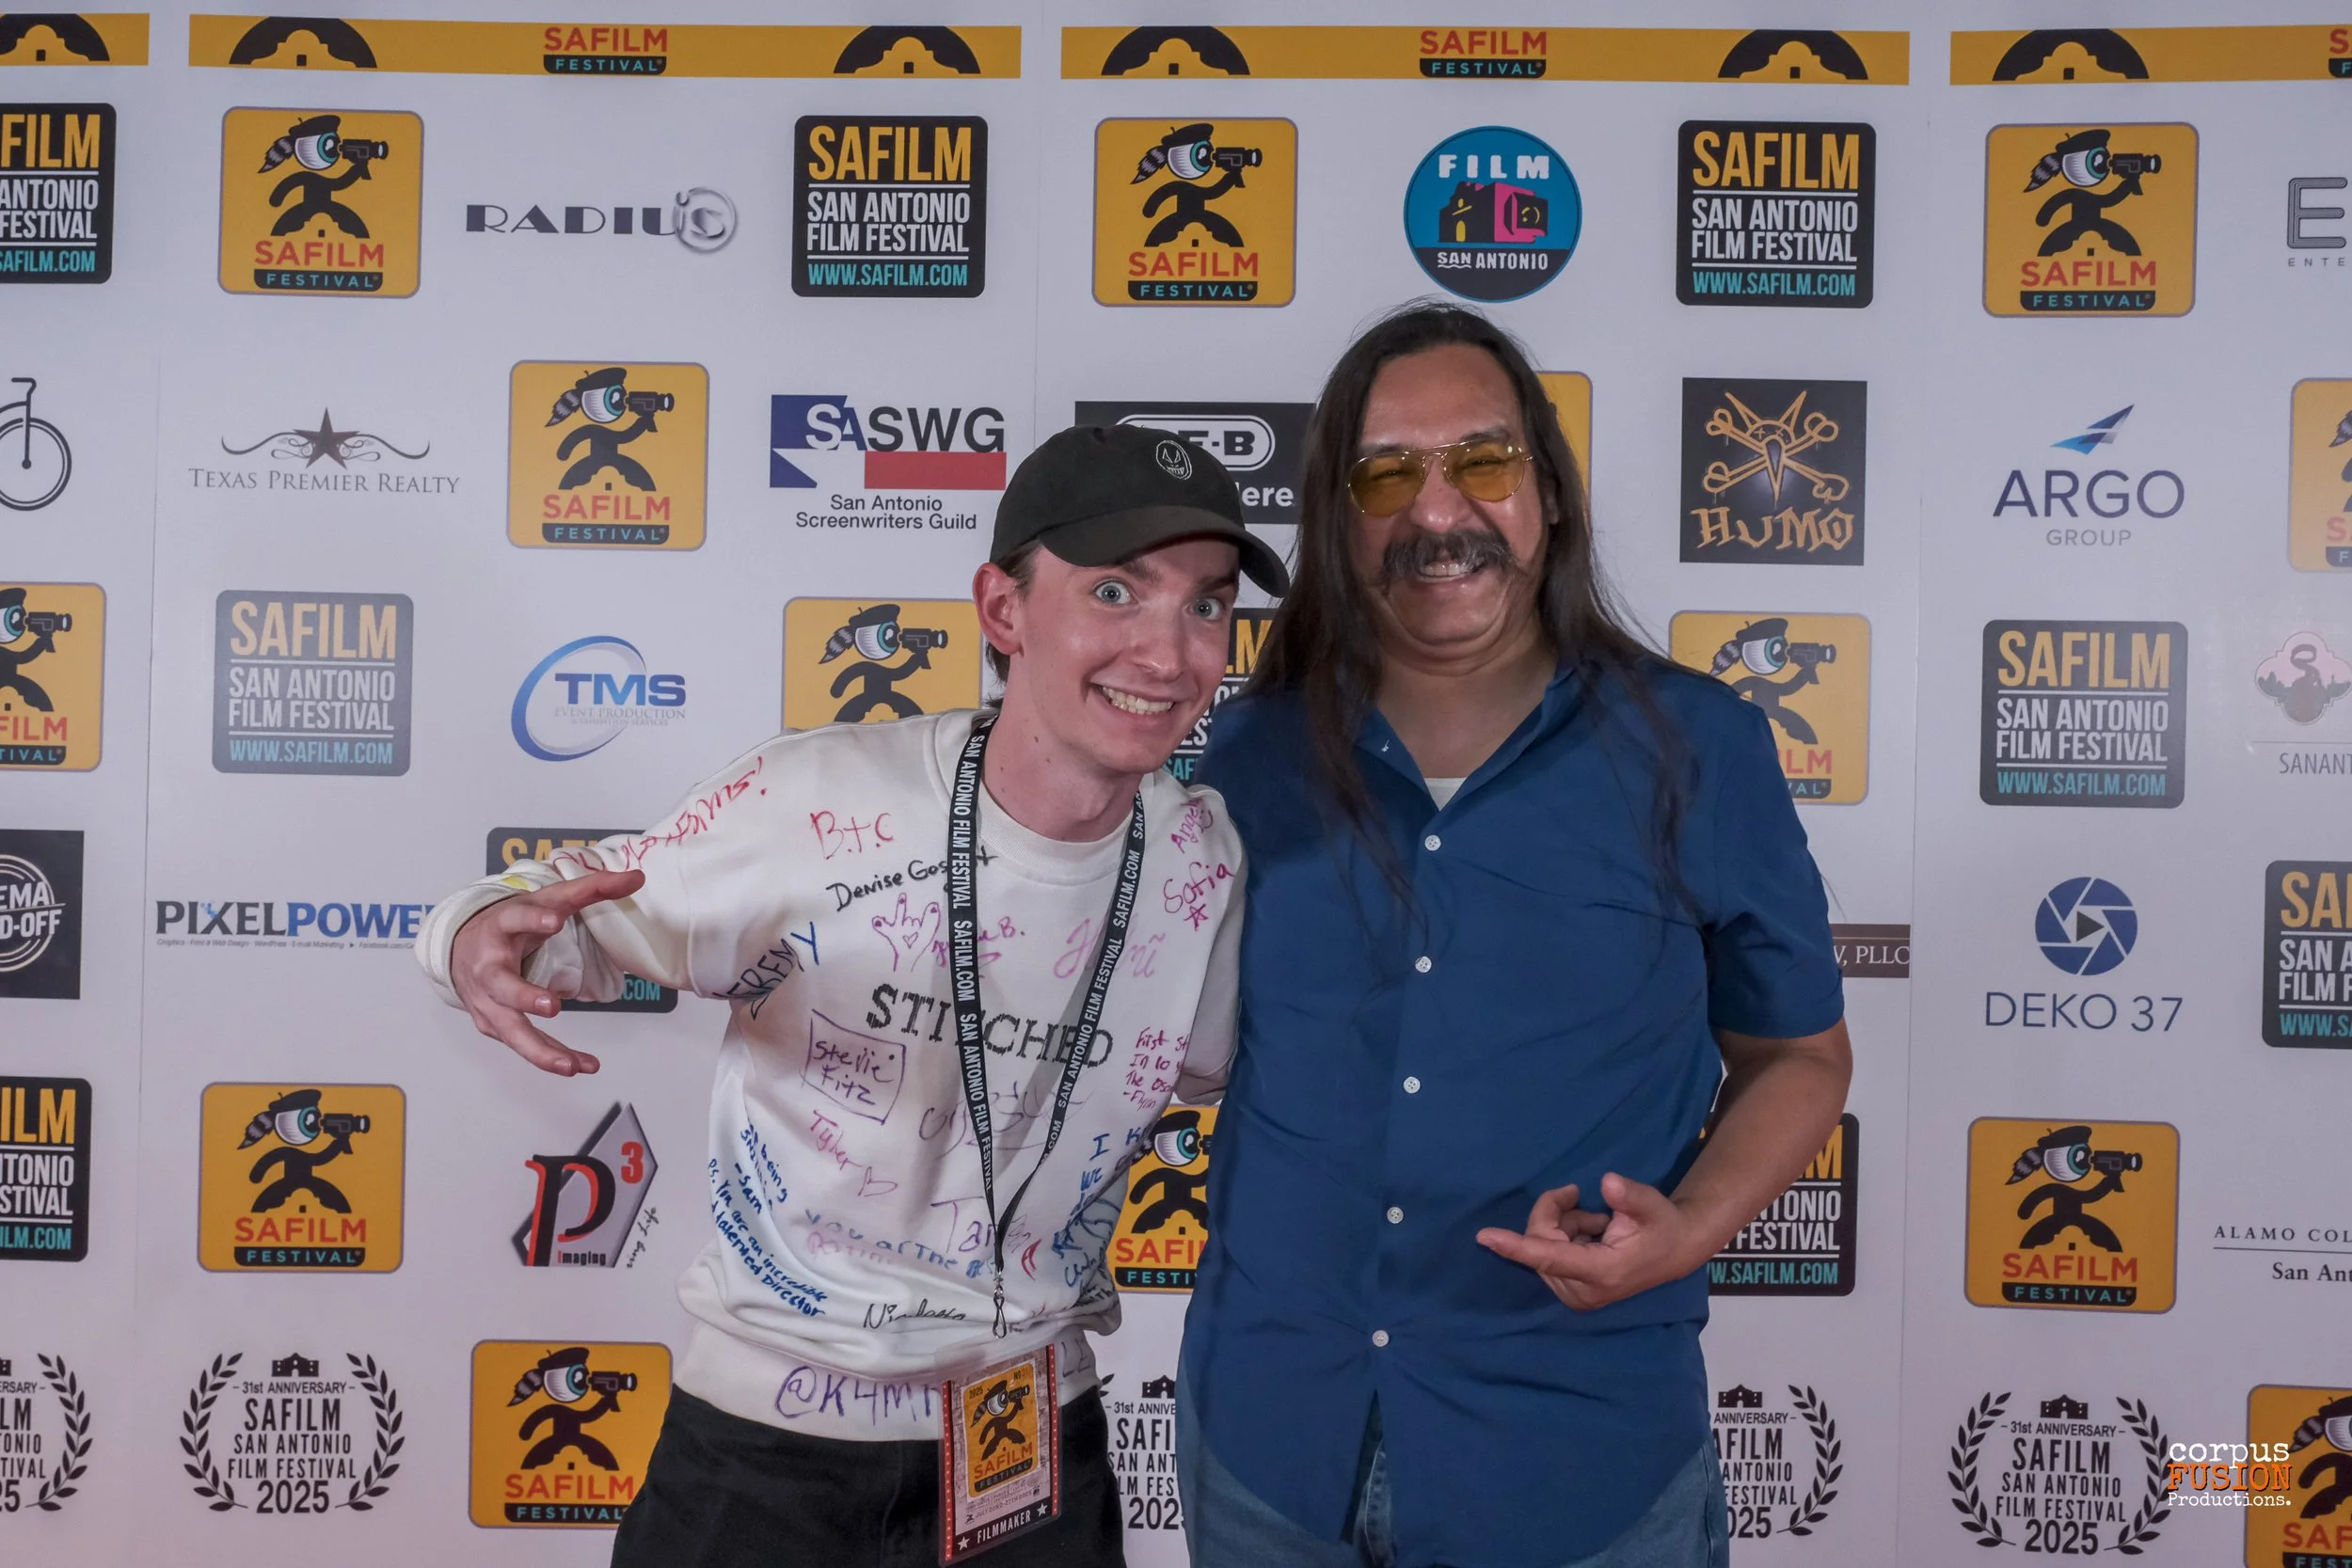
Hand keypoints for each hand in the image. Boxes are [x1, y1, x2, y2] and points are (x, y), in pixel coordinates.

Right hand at [450, 870, 643, 1075]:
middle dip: (524, 996)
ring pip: (509, 1028)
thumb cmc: (511, 922)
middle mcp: (487, 966)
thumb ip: (590, 889)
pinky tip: (581, 1066)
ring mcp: (487, 1000)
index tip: (553, 920)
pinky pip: (524, 1043)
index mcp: (500, 926)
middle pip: (500, 984)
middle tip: (552, 1006)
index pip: (514, 918)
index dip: (532, 918)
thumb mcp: (546, 900)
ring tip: (571, 1066)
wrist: (460, 948)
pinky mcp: (492, 1024)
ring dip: (540, 1049)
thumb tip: (637, 877)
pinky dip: (551, 1057)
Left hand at [1475, 1174, 1706, 1312]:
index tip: (1485, 1237)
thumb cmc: (1662, 1226)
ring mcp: (1574, 1295)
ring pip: (1541, 1247)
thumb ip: (1630, 1195)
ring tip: (1596, 1221)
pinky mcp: (1570, 1291)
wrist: (1674, 1252)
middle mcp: (1582, 1290)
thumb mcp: (1652, 1204)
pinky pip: (1547, 1255)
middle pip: (1541, 1243)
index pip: (1550, 1258)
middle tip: (1576, 1194)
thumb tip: (1607, 1183)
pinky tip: (1591, 1232)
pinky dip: (1563, 1235)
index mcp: (1602, 1272)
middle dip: (1553, 1212)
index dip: (1516, 1246)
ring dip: (1562, 1224)